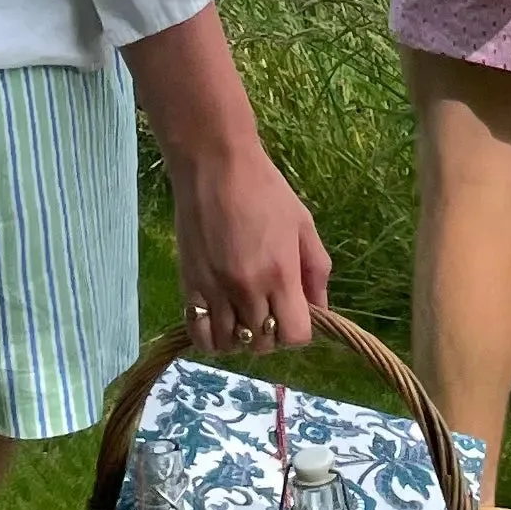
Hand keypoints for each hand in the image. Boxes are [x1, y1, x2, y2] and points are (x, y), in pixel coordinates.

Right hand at [167, 135, 332, 357]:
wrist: (214, 164)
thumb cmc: (265, 189)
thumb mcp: (303, 224)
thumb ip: (316, 270)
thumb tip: (321, 309)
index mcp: (280, 274)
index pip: (295, 336)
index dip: (299, 331)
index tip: (295, 312)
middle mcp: (247, 289)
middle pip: (263, 344)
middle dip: (271, 334)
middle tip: (269, 309)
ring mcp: (214, 290)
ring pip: (230, 344)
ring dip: (241, 337)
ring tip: (244, 315)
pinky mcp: (189, 285)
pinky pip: (199, 333)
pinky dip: (212, 337)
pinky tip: (219, 321)